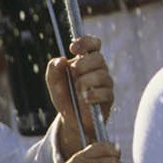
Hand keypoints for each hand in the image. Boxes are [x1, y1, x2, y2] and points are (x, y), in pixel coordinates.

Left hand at [47, 35, 114, 157]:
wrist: (72, 120)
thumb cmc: (65, 97)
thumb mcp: (53, 83)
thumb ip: (53, 69)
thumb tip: (61, 60)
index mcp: (87, 61)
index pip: (94, 44)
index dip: (86, 42)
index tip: (73, 48)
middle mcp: (99, 69)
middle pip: (98, 58)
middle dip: (82, 65)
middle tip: (73, 75)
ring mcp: (106, 83)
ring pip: (101, 75)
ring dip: (85, 82)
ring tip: (77, 91)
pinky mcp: (109, 98)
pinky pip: (104, 92)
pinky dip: (92, 95)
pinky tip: (85, 99)